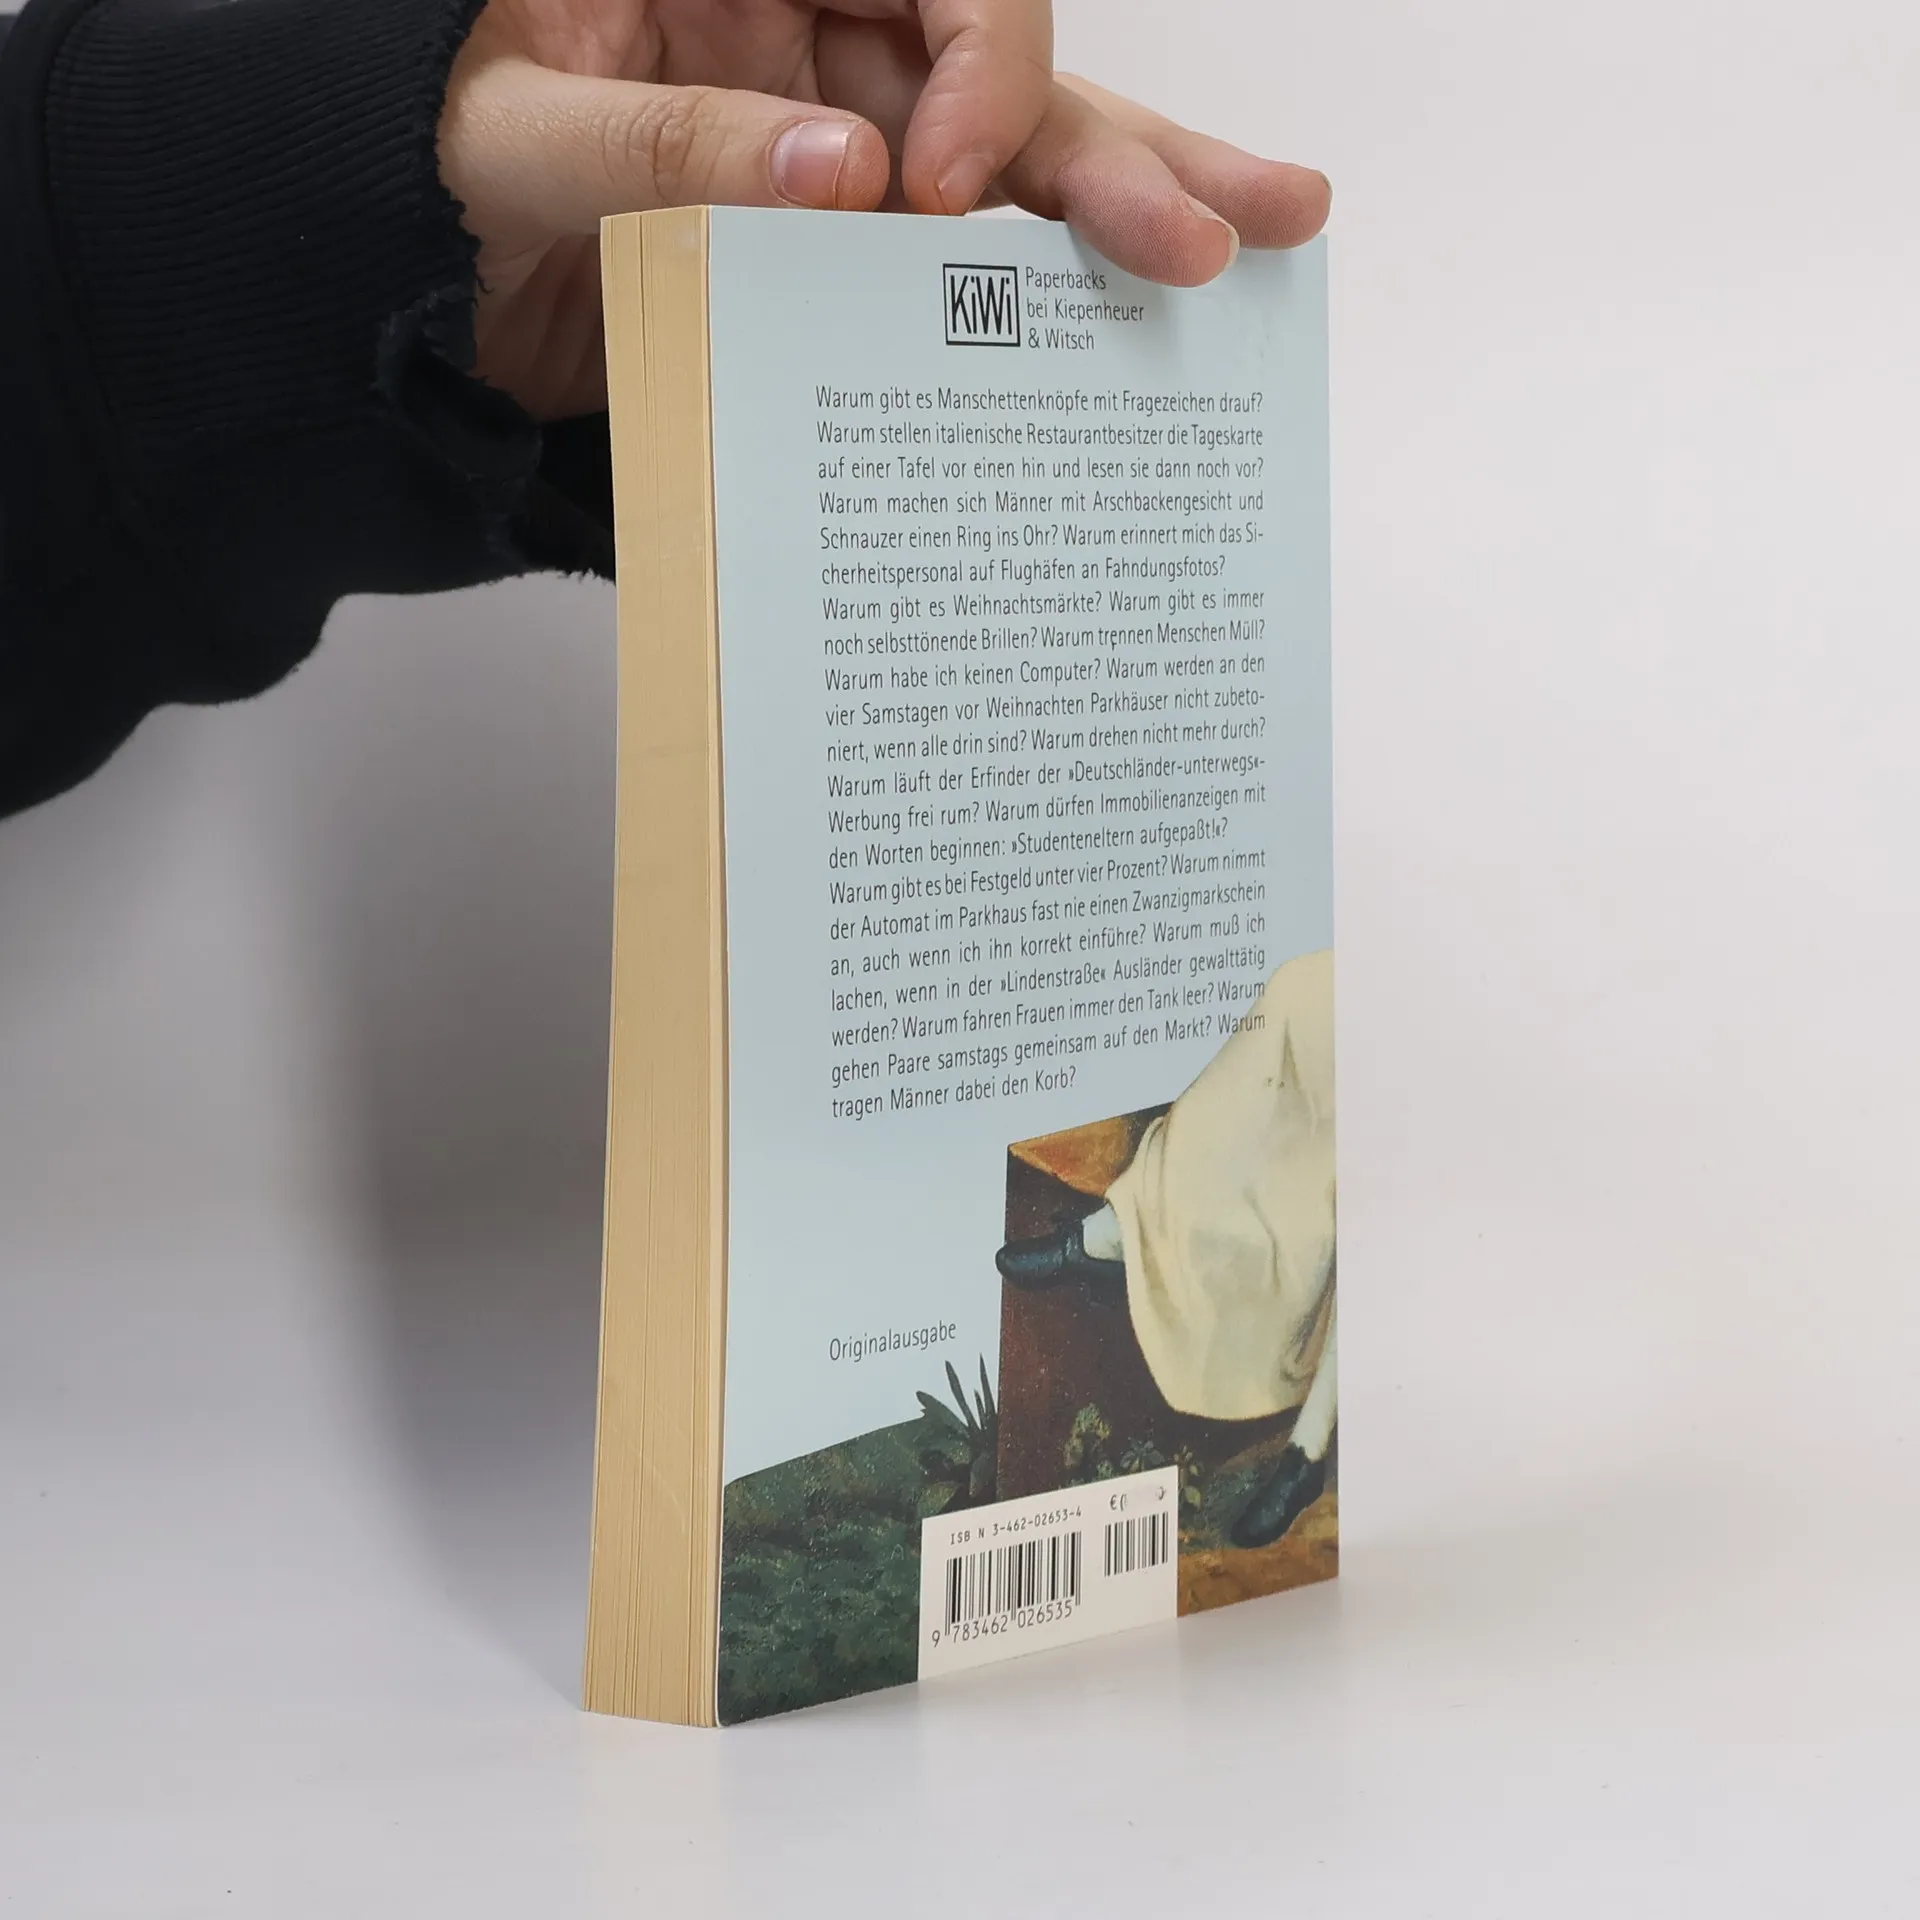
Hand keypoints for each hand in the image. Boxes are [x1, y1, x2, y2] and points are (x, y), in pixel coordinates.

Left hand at [439, 1, 1331, 419]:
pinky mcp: (835, 246)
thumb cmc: (412, 151)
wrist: (386, 273)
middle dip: (1113, 150)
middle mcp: (818, 31)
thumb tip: (846, 178)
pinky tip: (1143, 319)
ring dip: (1129, 210)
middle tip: (1229, 224)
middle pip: (1004, 70)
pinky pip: (955, 267)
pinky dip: (1040, 297)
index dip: (975, 64)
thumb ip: (670, 137)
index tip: (939, 184)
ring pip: (1013, 169)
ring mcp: (839, 141)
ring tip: (1260, 239)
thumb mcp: (513, 128)